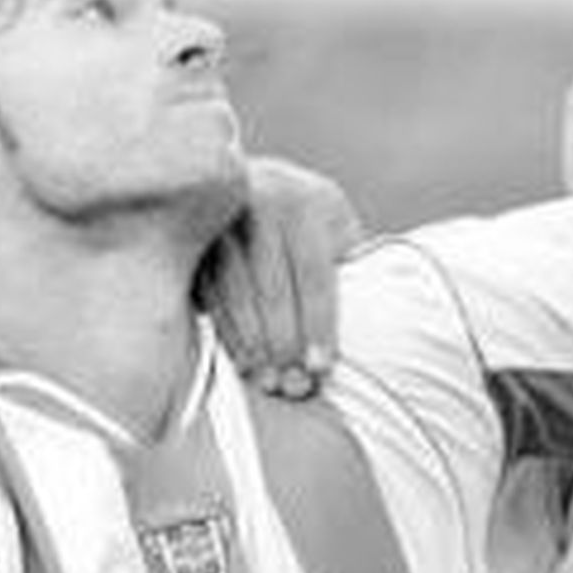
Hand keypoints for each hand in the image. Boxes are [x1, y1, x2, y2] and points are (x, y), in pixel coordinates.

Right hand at [200, 155, 362, 396]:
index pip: (314, 273)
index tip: (320, 366)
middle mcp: (261, 200)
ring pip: (238, 294)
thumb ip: (347, 266)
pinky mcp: (193, 242)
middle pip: (274, 288)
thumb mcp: (333, 229)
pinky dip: (229, 332)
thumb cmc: (305, 224)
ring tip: (270, 383)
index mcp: (306, 201)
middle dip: (284, 345)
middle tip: (294, 387)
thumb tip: (379, 326)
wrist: (247, 185)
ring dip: (254, 345)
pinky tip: (244, 362)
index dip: (318, 324)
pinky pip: (211, 296)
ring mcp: (221, 220)